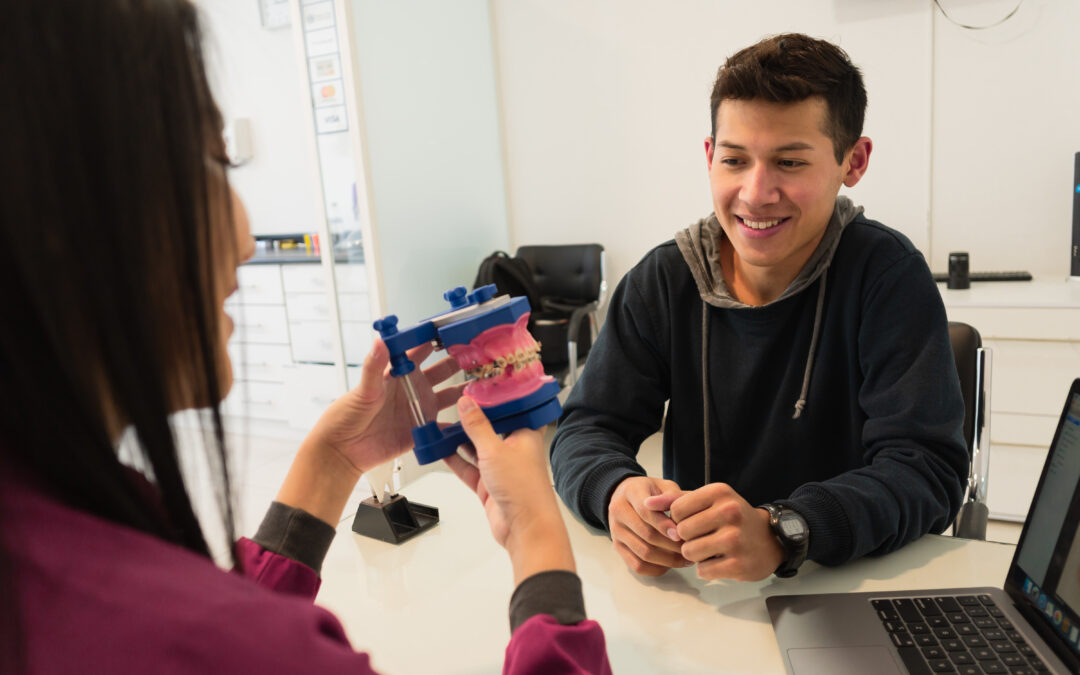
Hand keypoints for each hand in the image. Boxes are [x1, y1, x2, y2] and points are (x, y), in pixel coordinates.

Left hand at [274, 340, 462, 524]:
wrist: (342, 451)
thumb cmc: (345, 417)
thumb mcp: (363, 390)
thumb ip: (374, 366)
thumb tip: (379, 342)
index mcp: (397, 375)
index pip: (420, 352)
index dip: (435, 341)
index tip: (452, 332)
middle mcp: (411, 390)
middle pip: (441, 372)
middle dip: (457, 363)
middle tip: (475, 356)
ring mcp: (418, 410)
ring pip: (448, 397)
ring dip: (462, 393)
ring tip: (480, 386)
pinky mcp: (421, 432)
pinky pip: (444, 428)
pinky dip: (458, 427)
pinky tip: (470, 423)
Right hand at [445, 396, 574, 583]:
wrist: (525, 529)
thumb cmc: (524, 488)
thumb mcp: (495, 450)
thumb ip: (477, 426)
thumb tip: (466, 403)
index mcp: (525, 434)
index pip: (510, 410)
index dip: (494, 399)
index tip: (476, 388)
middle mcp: (514, 449)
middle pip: (490, 429)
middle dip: (471, 420)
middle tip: (451, 407)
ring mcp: (501, 468)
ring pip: (476, 449)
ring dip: (459, 440)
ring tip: (439, 427)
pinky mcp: (489, 485)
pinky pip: (469, 469)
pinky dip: (455, 461)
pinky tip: (440, 450)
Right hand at [608, 476, 690, 575]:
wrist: (625, 496)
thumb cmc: (650, 492)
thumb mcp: (663, 486)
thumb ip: (674, 497)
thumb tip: (683, 515)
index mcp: (630, 492)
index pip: (646, 512)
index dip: (664, 525)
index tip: (680, 534)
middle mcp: (618, 511)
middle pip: (646, 535)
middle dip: (671, 545)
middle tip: (690, 548)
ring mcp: (616, 531)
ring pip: (643, 553)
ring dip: (668, 560)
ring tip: (686, 558)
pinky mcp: (618, 547)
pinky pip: (637, 565)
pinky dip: (656, 569)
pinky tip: (671, 564)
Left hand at [658, 483, 783, 580]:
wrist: (770, 539)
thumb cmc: (733, 518)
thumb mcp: (708, 501)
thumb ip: (676, 500)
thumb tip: (647, 505)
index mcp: (719, 492)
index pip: (676, 510)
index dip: (679, 520)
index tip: (694, 521)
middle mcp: (729, 512)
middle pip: (681, 532)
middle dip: (687, 538)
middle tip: (703, 537)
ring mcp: (735, 539)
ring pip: (689, 552)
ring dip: (695, 555)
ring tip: (710, 549)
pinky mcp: (738, 564)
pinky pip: (703, 571)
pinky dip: (707, 569)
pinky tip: (720, 561)